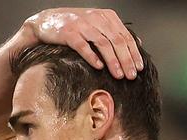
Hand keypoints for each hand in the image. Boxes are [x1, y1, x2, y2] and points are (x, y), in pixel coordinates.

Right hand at [23, 8, 143, 79]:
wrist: (46, 21)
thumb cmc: (75, 26)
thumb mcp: (98, 24)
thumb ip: (116, 32)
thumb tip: (138, 44)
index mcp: (106, 16)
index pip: (125, 36)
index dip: (134, 52)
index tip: (139, 67)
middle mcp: (96, 18)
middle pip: (116, 40)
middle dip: (126, 59)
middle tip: (131, 75)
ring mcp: (82, 25)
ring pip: (103, 44)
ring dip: (113, 61)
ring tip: (119, 75)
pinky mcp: (69, 33)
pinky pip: (83, 46)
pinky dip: (92, 57)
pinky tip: (99, 67)